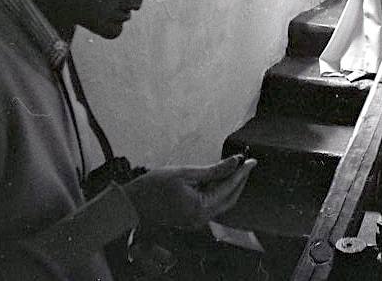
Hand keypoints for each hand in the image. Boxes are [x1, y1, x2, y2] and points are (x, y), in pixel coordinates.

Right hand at [123, 155, 255, 228]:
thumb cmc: (153, 186)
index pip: (228, 188)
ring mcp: (196, 221)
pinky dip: (219, 192)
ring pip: (222, 203)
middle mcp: (201, 218)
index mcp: (200, 207)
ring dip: (230, 186)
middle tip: (247, 163)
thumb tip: (234, 162)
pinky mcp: (191, 219)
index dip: (241, 173)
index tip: (250, 160)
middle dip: (240, 181)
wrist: (130, 204)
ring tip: (236, 168)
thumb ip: (213, 170)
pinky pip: (212, 205)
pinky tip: (220, 179)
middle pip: (230, 199)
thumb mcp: (185, 173)